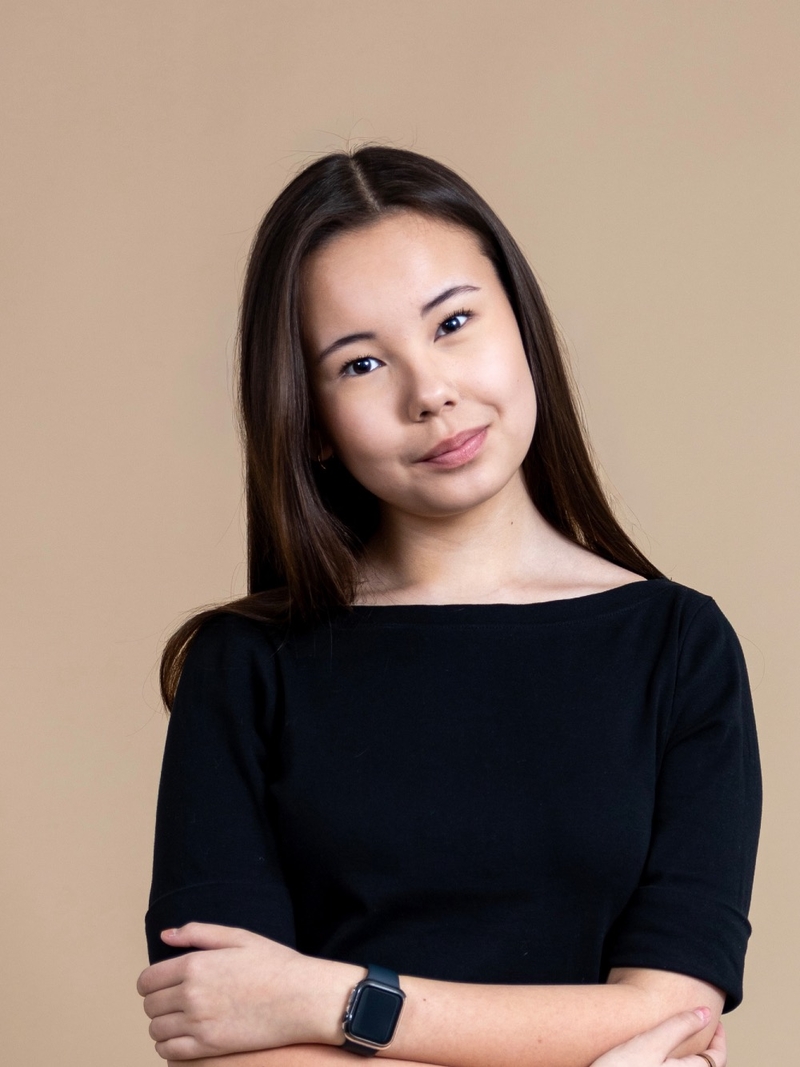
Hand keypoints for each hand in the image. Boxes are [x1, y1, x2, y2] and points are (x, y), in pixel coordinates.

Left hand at [136, 923, 360, 1060]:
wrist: (301, 997)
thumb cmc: (273, 964)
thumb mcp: (238, 937)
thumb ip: (198, 933)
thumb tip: (166, 935)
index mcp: (195, 964)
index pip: (147, 980)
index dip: (150, 983)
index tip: (162, 984)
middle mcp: (192, 995)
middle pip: (149, 1006)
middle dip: (157, 1002)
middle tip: (175, 1000)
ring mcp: (199, 1024)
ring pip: (156, 1031)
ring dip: (163, 1024)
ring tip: (180, 1018)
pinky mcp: (209, 1047)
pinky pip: (170, 1053)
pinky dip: (170, 1046)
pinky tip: (186, 1036)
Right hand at [589, 1008, 725, 1066]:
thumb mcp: (650, 1043)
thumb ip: (679, 1026)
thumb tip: (706, 1013)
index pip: (717, 1059)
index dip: (720, 1038)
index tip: (715, 1020)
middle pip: (702, 1066)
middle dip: (704, 1047)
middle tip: (699, 1024)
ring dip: (687, 1055)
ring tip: (678, 1036)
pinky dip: (670, 1061)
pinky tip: (654, 1053)